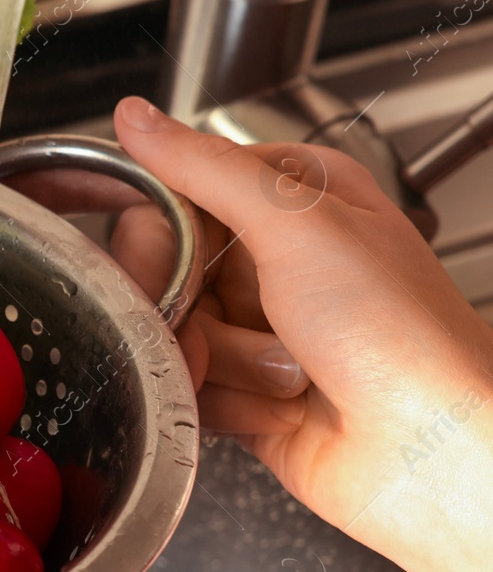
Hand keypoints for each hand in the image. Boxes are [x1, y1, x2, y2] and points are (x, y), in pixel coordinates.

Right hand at [89, 97, 492, 571]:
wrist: (433, 451)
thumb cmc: (403, 336)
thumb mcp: (298, 224)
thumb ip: (206, 168)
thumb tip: (137, 119)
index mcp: (299, 198)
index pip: (179, 191)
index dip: (166, 228)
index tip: (179, 253)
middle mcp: (281, 260)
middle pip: (169, 268)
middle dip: (196, 307)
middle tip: (248, 317)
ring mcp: (265, 328)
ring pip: (178, 334)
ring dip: (226, 363)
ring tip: (291, 373)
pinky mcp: (250, 392)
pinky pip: (192, 388)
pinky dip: (228, 406)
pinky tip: (280, 410)